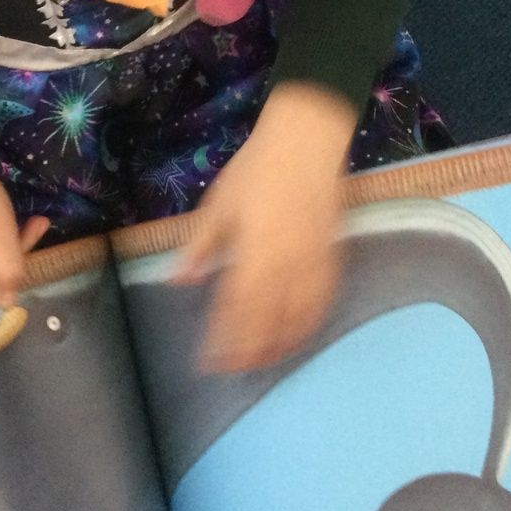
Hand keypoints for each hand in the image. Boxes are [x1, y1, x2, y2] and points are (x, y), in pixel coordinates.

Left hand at [174, 83, 355, 372]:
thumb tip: (178, 281)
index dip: (223, 341)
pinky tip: (299, 333)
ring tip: (264, 362)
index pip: (235, 310)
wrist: (306, 141)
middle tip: (233, 370)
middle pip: (268, 321)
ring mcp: (313, 262)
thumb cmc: (256, 169)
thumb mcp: (218, 205)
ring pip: (299, 317)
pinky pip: (323, 300)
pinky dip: (310, 322)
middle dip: (249, 351)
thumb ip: (200, 246)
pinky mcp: (332, 255)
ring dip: (280, 344)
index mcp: (254, 253)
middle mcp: (286, 265)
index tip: (210, 362)